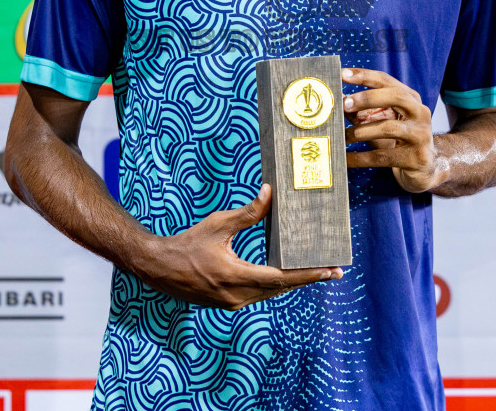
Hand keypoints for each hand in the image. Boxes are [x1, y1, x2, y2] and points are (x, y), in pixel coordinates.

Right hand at [131, 184, 341, 309]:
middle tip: (334, 271)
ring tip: (316, 273)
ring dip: (292, 283)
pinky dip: (275, 285)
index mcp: (235, 276)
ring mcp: (233, 302)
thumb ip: (248, 213)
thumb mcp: (218, 224)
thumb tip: (269, 193)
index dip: (307, 275)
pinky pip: (259, 294)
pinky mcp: (228, 303)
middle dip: (308, 279)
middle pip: (281, 288)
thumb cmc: (188, 243)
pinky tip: (286, 276)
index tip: (329, 271)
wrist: (160, 268)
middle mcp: (236, 295)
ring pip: (271, 293)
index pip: (281, 278)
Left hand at [342, 67, 440, 192]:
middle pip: (396, 96)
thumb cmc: (396, 139)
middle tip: (344, 104)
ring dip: (361, 132)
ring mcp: (421, 135)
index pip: (387, 80)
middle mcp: (420, 112)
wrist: (423, 167)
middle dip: (368, 98)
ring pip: (389, 128)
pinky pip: (384, 156)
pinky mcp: (416, 157)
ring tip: (343, 137)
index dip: (364, 76)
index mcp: (410, 98)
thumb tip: (336, 100)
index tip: (343, 74)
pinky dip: (362, 158)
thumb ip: (359, 111)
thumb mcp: (379, 121)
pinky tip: (347, 159)